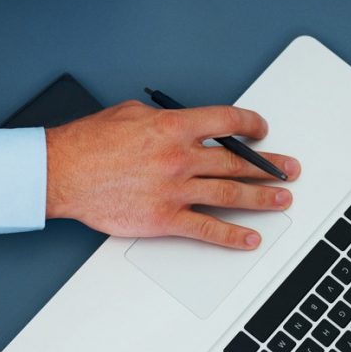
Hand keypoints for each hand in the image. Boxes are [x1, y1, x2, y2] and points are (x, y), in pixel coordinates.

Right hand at [44, 100, 300, 249]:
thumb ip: (163, 119)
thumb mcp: (130, 113)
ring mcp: (175, 189)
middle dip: (269, 167)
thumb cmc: (89, 143)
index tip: (261, 132)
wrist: (62, 173)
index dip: (251, 126)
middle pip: (237, 161)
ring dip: (261, 198)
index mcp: (173, 126)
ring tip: (282, 200)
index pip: (227, 122)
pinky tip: (249, 238)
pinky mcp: (164, 218)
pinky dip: (231, 235)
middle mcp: (180, 157)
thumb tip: (185, 126)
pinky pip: (207, 228)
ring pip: (230, 194)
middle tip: (288, 170)